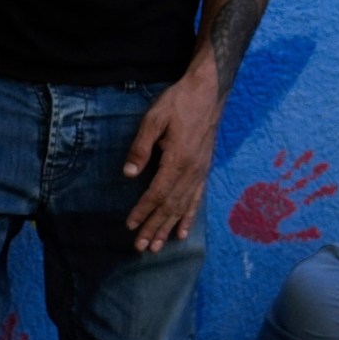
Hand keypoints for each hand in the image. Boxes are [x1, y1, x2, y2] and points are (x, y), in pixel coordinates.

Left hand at [121, 66, 222, 252]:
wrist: (209, 91)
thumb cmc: (178, 102)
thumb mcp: (153, 119)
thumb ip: (141, 147)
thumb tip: (129, 173)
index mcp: (177, 159)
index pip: (157, 193)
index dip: (143, 211)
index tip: (130, 225)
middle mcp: (191, 170)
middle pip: (170, 206)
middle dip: (154, 227)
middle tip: (140, 248)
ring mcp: (200, 171)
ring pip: (183, 206)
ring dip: (168, 228)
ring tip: (157, 247)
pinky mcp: (204, 169)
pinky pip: (197, 199)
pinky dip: (189, 217)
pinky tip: (183, 232)